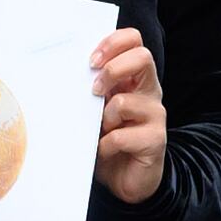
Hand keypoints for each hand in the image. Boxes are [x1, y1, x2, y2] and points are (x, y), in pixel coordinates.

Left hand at [92, 28, 167, 204]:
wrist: (127, 179)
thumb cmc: (109, 139)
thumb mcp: (97, 109)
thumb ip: (92, 89)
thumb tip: (66, 73)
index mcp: (135, 78)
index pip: (134, 41)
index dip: (114, 42)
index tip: (92, 60)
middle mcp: (149, 92)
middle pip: (142, 58)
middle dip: (112, 69)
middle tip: (94, 89)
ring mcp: (155, 115)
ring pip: (124, 102)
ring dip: (103, 119)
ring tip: (100, 131)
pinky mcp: (155, 140)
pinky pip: (120, 136)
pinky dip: (104, 146)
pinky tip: (104, 151)